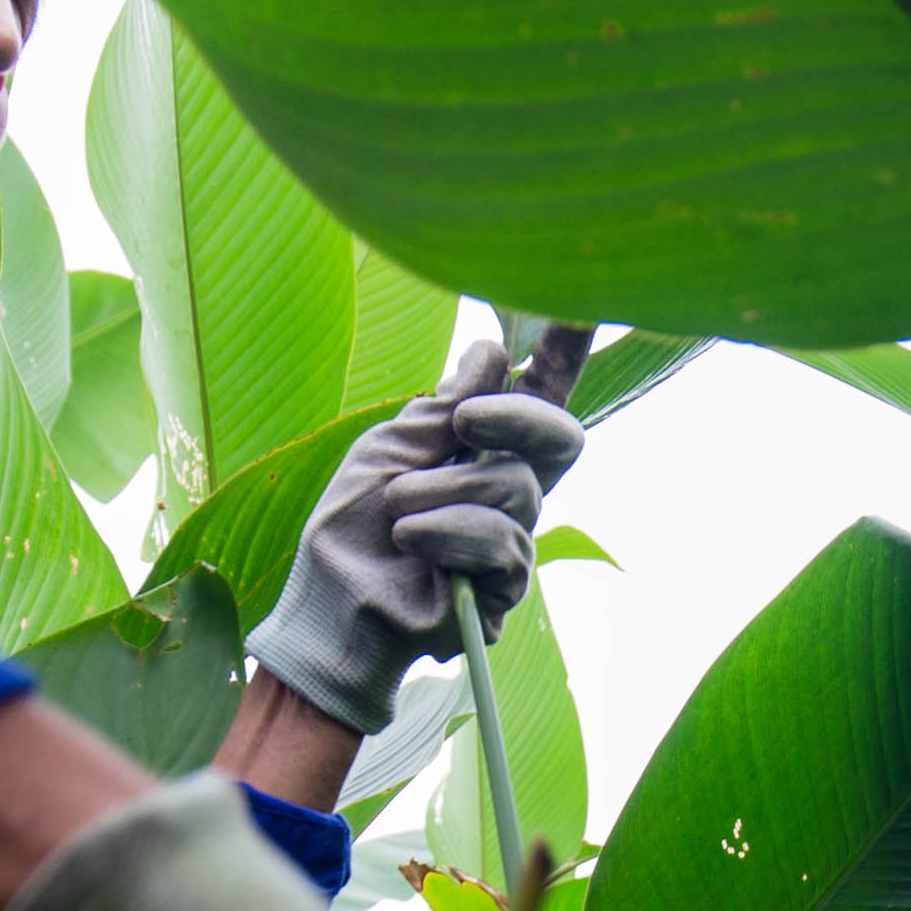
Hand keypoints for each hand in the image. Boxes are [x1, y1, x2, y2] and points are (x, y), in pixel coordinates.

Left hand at [236, 339, 584, 734]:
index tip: (582, 306)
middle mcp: (508, 489)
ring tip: (396, 508)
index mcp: (483, 448)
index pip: (542, 393)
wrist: (327, 604)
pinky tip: (410, 540)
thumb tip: (493, 351)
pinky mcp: (504, 589)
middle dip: (519, 418)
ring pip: (518, 488)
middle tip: (464, 421)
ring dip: (447, 490)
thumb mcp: (391, 448)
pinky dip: (449, 532)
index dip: (567, 351)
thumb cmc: (349, 528)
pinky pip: (504, 543)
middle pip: (563, 437)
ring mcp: (511, 539)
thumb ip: (445, 406)